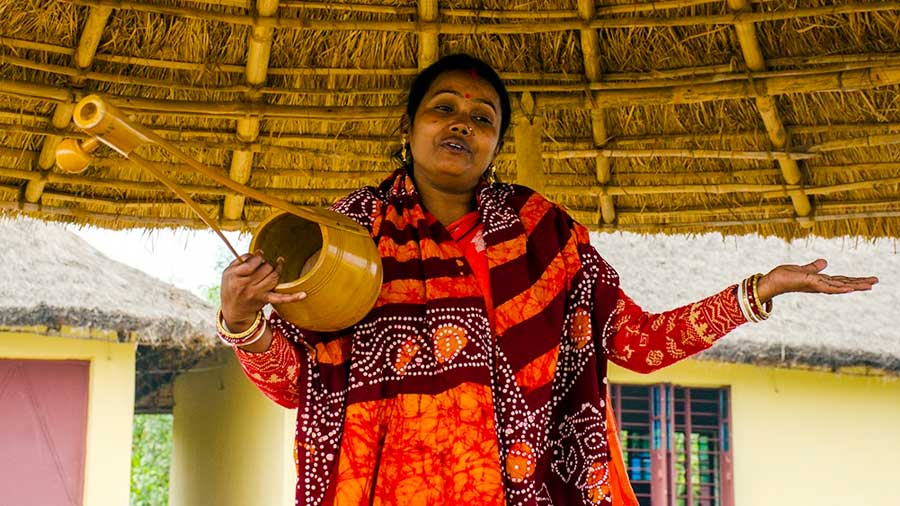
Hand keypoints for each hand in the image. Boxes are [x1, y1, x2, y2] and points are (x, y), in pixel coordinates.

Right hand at [220, 250, 306, 331]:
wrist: (232, 310)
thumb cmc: (230, 287)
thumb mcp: (228, 272)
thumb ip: (240, 260)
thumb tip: (257, 253)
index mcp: (235, 276)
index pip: (251, 263)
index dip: (258, 257)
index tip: (259, 255)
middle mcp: (246, 285)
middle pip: (265, 269)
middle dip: (267, 263)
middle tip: (264, 264)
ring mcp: (256, 293)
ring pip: (274, 277)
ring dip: (277, 269)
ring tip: (275, 266)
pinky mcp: (265, 300)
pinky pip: (281, 298)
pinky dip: (293, 297)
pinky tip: (304, 294)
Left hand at [756, 258, 878, 302]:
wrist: (772, 281)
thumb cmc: (784, 276)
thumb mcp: (802, 269)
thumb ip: (813, 267)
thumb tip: (824, 262)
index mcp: (820, 281)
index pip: (840, 280)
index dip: (854, 280)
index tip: (867, 280)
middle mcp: (820, 284)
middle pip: (844, 283)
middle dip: (859, 283)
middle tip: (876, 281)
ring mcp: (817, 285)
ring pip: (840, 286)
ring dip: (855, 285)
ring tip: (870, 285)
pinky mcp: (811, 284)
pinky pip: (828, 287)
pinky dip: (839, 288)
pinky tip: (849, 288)